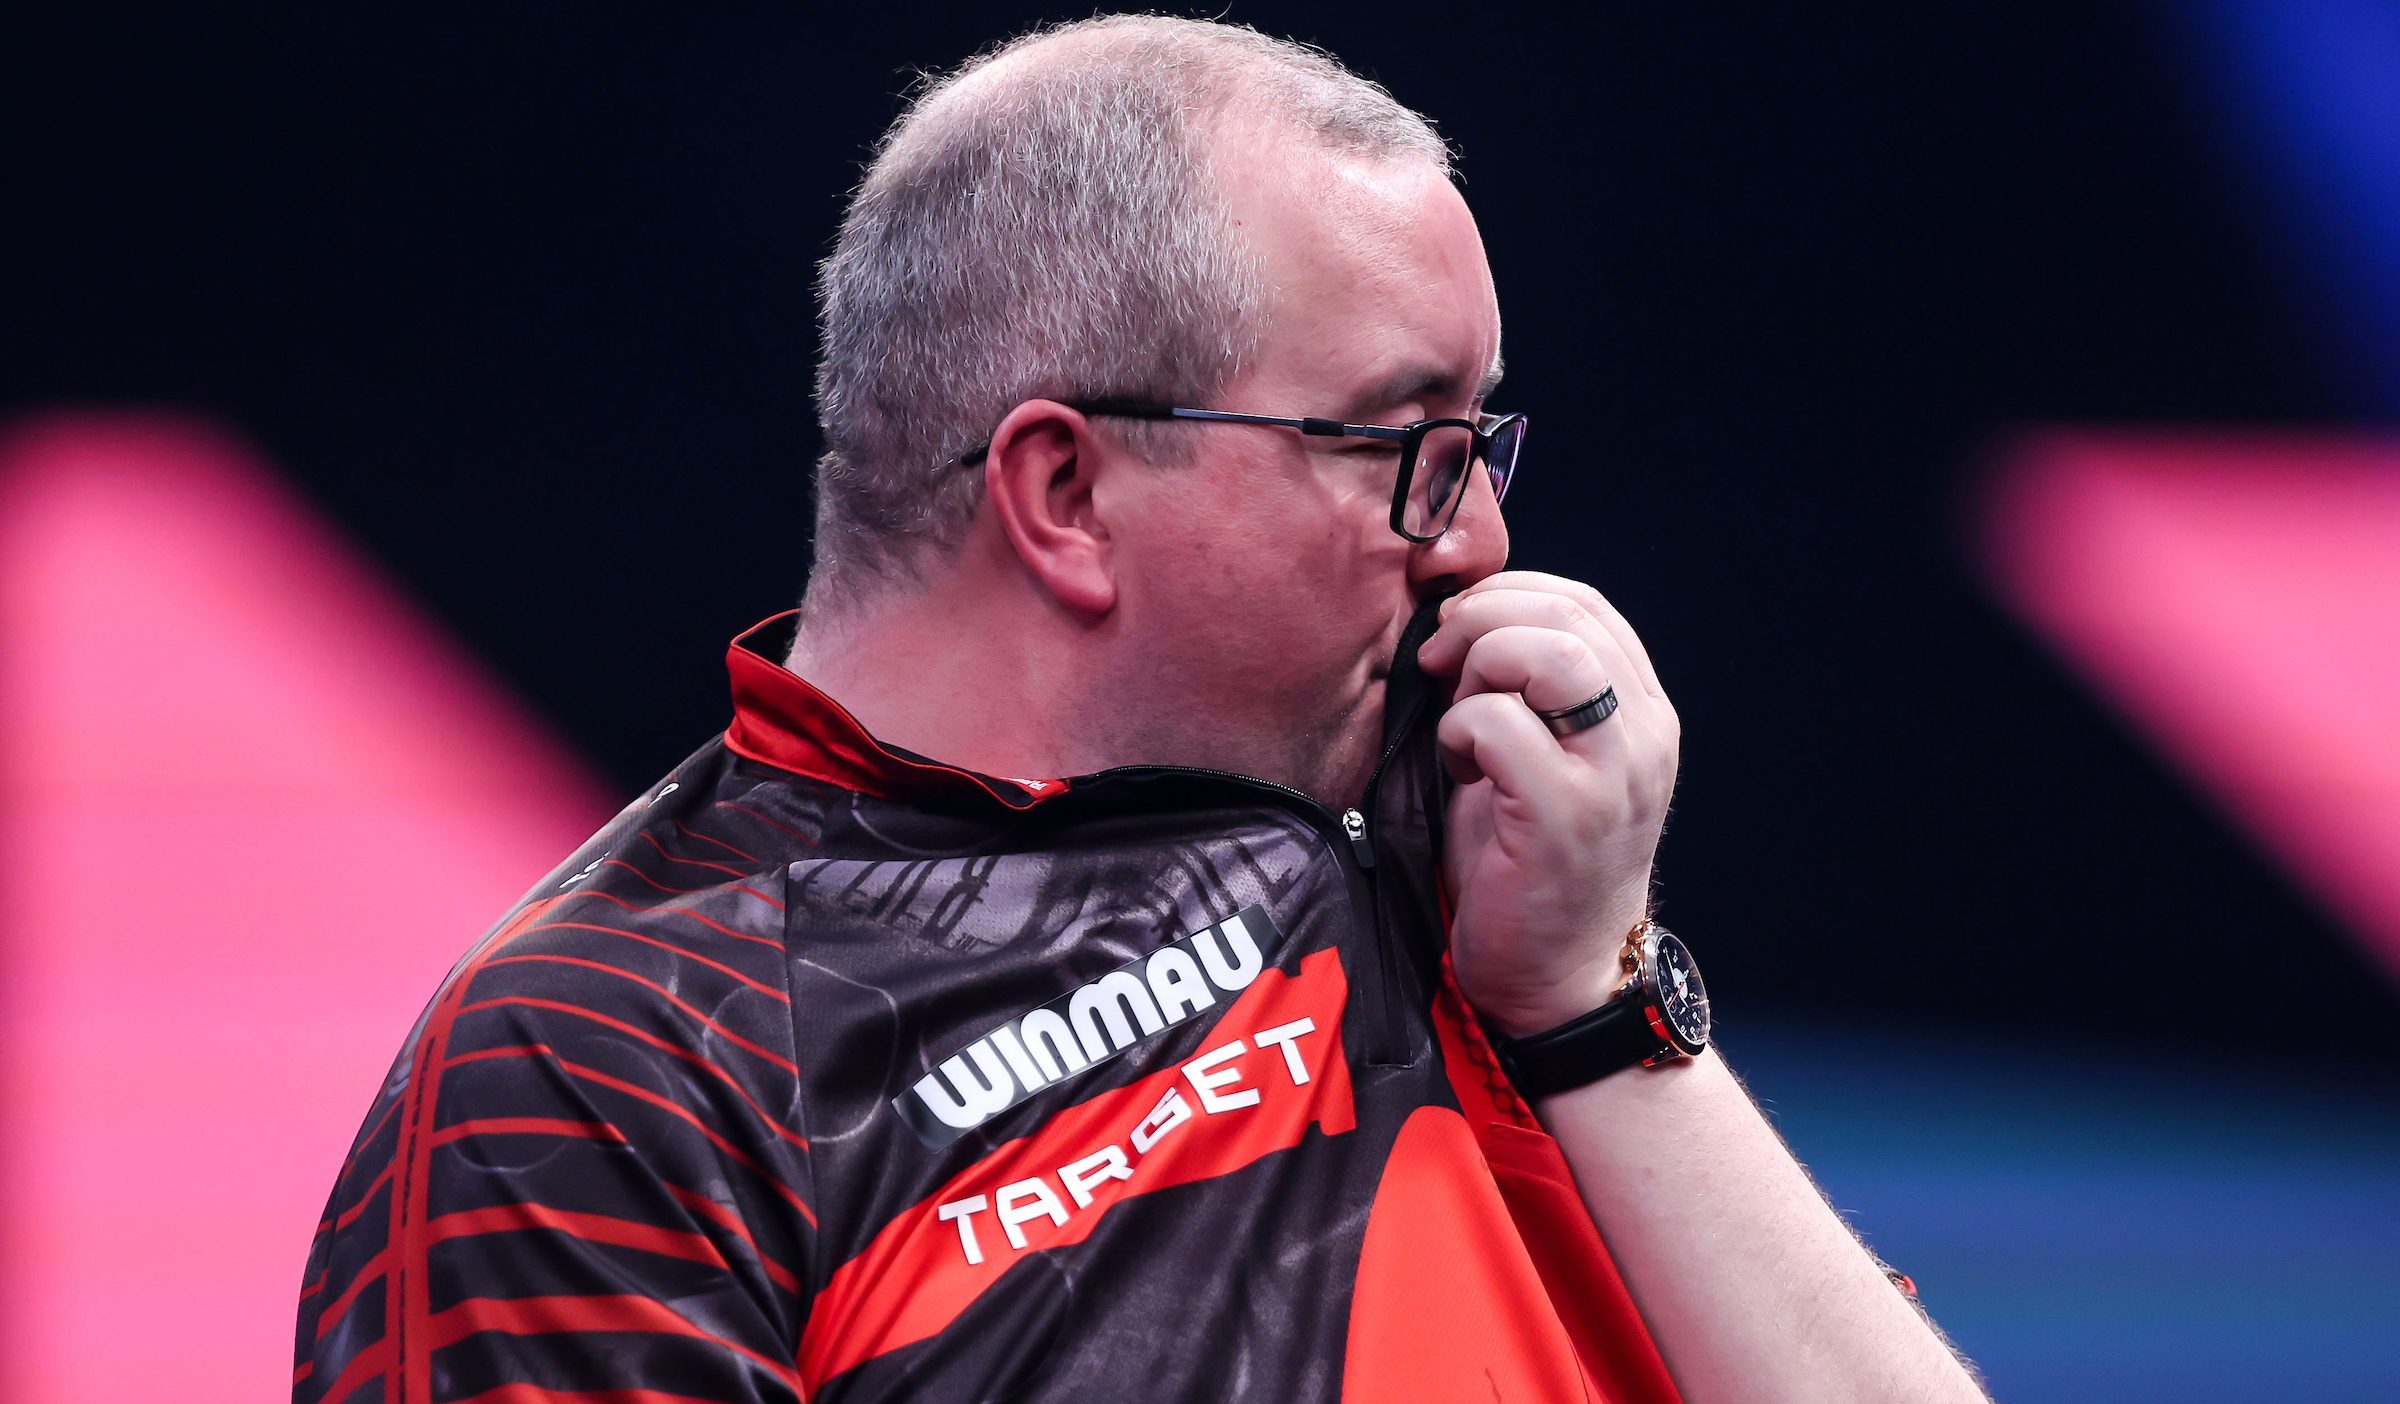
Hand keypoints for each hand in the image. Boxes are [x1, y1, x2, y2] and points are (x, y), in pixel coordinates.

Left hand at [1414, 570, 1679, 1036]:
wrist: (1559, 978)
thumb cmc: (1527, 864)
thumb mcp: (1537, 758)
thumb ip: (1520, 689)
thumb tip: (1457, 622)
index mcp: (1641, 714)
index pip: (1585, 606)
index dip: (1510, 594)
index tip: (1457, 629)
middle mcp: (1642, 738)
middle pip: (1567, 618)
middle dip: (1483, 621)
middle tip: (1441, 664)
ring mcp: (1612, 778)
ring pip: (1549, 657)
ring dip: (1482, 670)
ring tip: (1459, 721)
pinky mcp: (1567, 817)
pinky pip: (1501, 725)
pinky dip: (1460, 732)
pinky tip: (1460, 770)